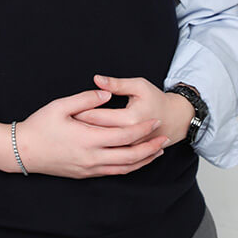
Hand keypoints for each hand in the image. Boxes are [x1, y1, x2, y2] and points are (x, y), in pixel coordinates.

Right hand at [15, 87, 169, 178]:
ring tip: (157, 152)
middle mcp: (92, 157)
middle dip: (149, 147)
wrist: (23, 151)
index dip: (142, 129)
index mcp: (88, 138)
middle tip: (164, 138)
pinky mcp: (85, 174)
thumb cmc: (40, 126)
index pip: (124, 136)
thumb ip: (85, 98)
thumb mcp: (60, 105)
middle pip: (130, 155)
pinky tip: (135, 161)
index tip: (155, 121)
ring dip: (143, 160)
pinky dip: (129, 167)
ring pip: (124, 168)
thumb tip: (106, 93)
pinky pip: (113, 173)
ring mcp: (89, 168)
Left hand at [71, 75, 194, 147]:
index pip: (98, 117)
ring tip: (70, 134)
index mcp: (129, 119)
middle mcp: (128, 138)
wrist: (176, 119)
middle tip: (62, 122)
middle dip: (79, 128)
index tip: (64, 109)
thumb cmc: (156, 99)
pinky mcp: (131, 155)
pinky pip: (111, 157)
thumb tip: (97, 79)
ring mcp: (130, 149)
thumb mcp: (138, 85)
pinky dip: (98, 151)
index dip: (81, 113)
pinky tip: (87, 145)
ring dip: (87, 141)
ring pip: (103, 148)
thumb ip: (116, 83)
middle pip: (97, 133)